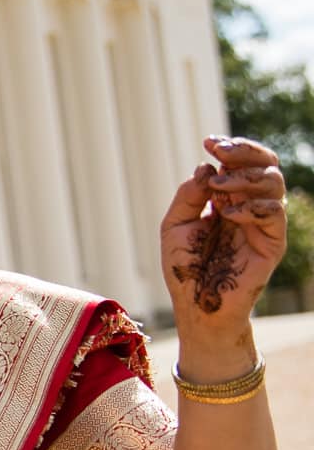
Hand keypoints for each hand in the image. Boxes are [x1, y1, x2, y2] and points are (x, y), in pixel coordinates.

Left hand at [160, 137, 286, 344]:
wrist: (196, 306)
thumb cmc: (185, 269)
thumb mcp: (175, 225)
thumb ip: (189, 195)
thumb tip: (206, 167)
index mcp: (228, 199)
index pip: (241, 163)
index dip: (231, 148)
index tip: (209, 142)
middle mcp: (249, 206)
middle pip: (265, 164)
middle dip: (244, 152)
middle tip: (220, 152)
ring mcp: (263, 223)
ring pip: (273, 182)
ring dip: (244, 178)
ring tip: (218, 188)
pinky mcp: (272, 242)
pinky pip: (274, 212)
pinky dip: (250, 206)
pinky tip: (227, 214)